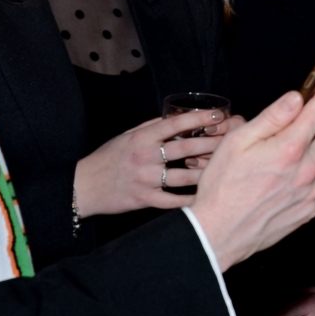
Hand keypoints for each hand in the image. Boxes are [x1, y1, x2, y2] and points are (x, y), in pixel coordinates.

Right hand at [74, 108, 229, 216]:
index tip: (218, 115)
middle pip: (185, 149)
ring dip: (205, 173)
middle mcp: (145, 156)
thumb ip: (150, 127)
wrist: (84, 186)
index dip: (199, 118)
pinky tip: (204, 197)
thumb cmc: (107, 159)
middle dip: (210, 145)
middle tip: (231, 143)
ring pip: (183, 176)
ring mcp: (145, 179)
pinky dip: (188, 200)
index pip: (175, 124)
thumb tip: (175, 118)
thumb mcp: (126, 136)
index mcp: (142, 137)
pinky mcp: (144, 199)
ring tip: (225, 170)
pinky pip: (172, 200)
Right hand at [190, 68, 314, 270]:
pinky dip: (313, 171)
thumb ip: (272, 117)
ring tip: (306, 139)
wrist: (218, 234)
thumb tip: (296, 98)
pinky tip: (293, 173)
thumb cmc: (222, 186)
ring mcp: (310, 193)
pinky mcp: (307, 211)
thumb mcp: (238, 141)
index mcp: (290, 148)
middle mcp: (306, 170)